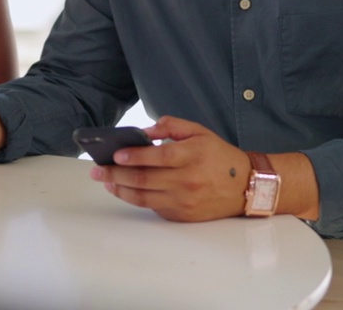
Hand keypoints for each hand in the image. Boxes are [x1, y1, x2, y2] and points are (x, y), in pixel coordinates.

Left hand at [89, 116, 249, 221]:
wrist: (245, 185)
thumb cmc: (218, 155)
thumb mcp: (199, 131)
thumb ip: (171, 126)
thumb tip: (143, 133)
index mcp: (192, 156)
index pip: (157, 157)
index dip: (134, 157)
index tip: (115, 154)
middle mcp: (188, 181)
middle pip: (144, 180)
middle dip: (115, 174)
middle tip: (96, 169)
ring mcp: (184, 201)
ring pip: (144, 197)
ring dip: (120, 189)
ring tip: (105, 181)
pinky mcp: (183, 216)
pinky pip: (153, 207)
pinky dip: (136, 199)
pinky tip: (124, 190)